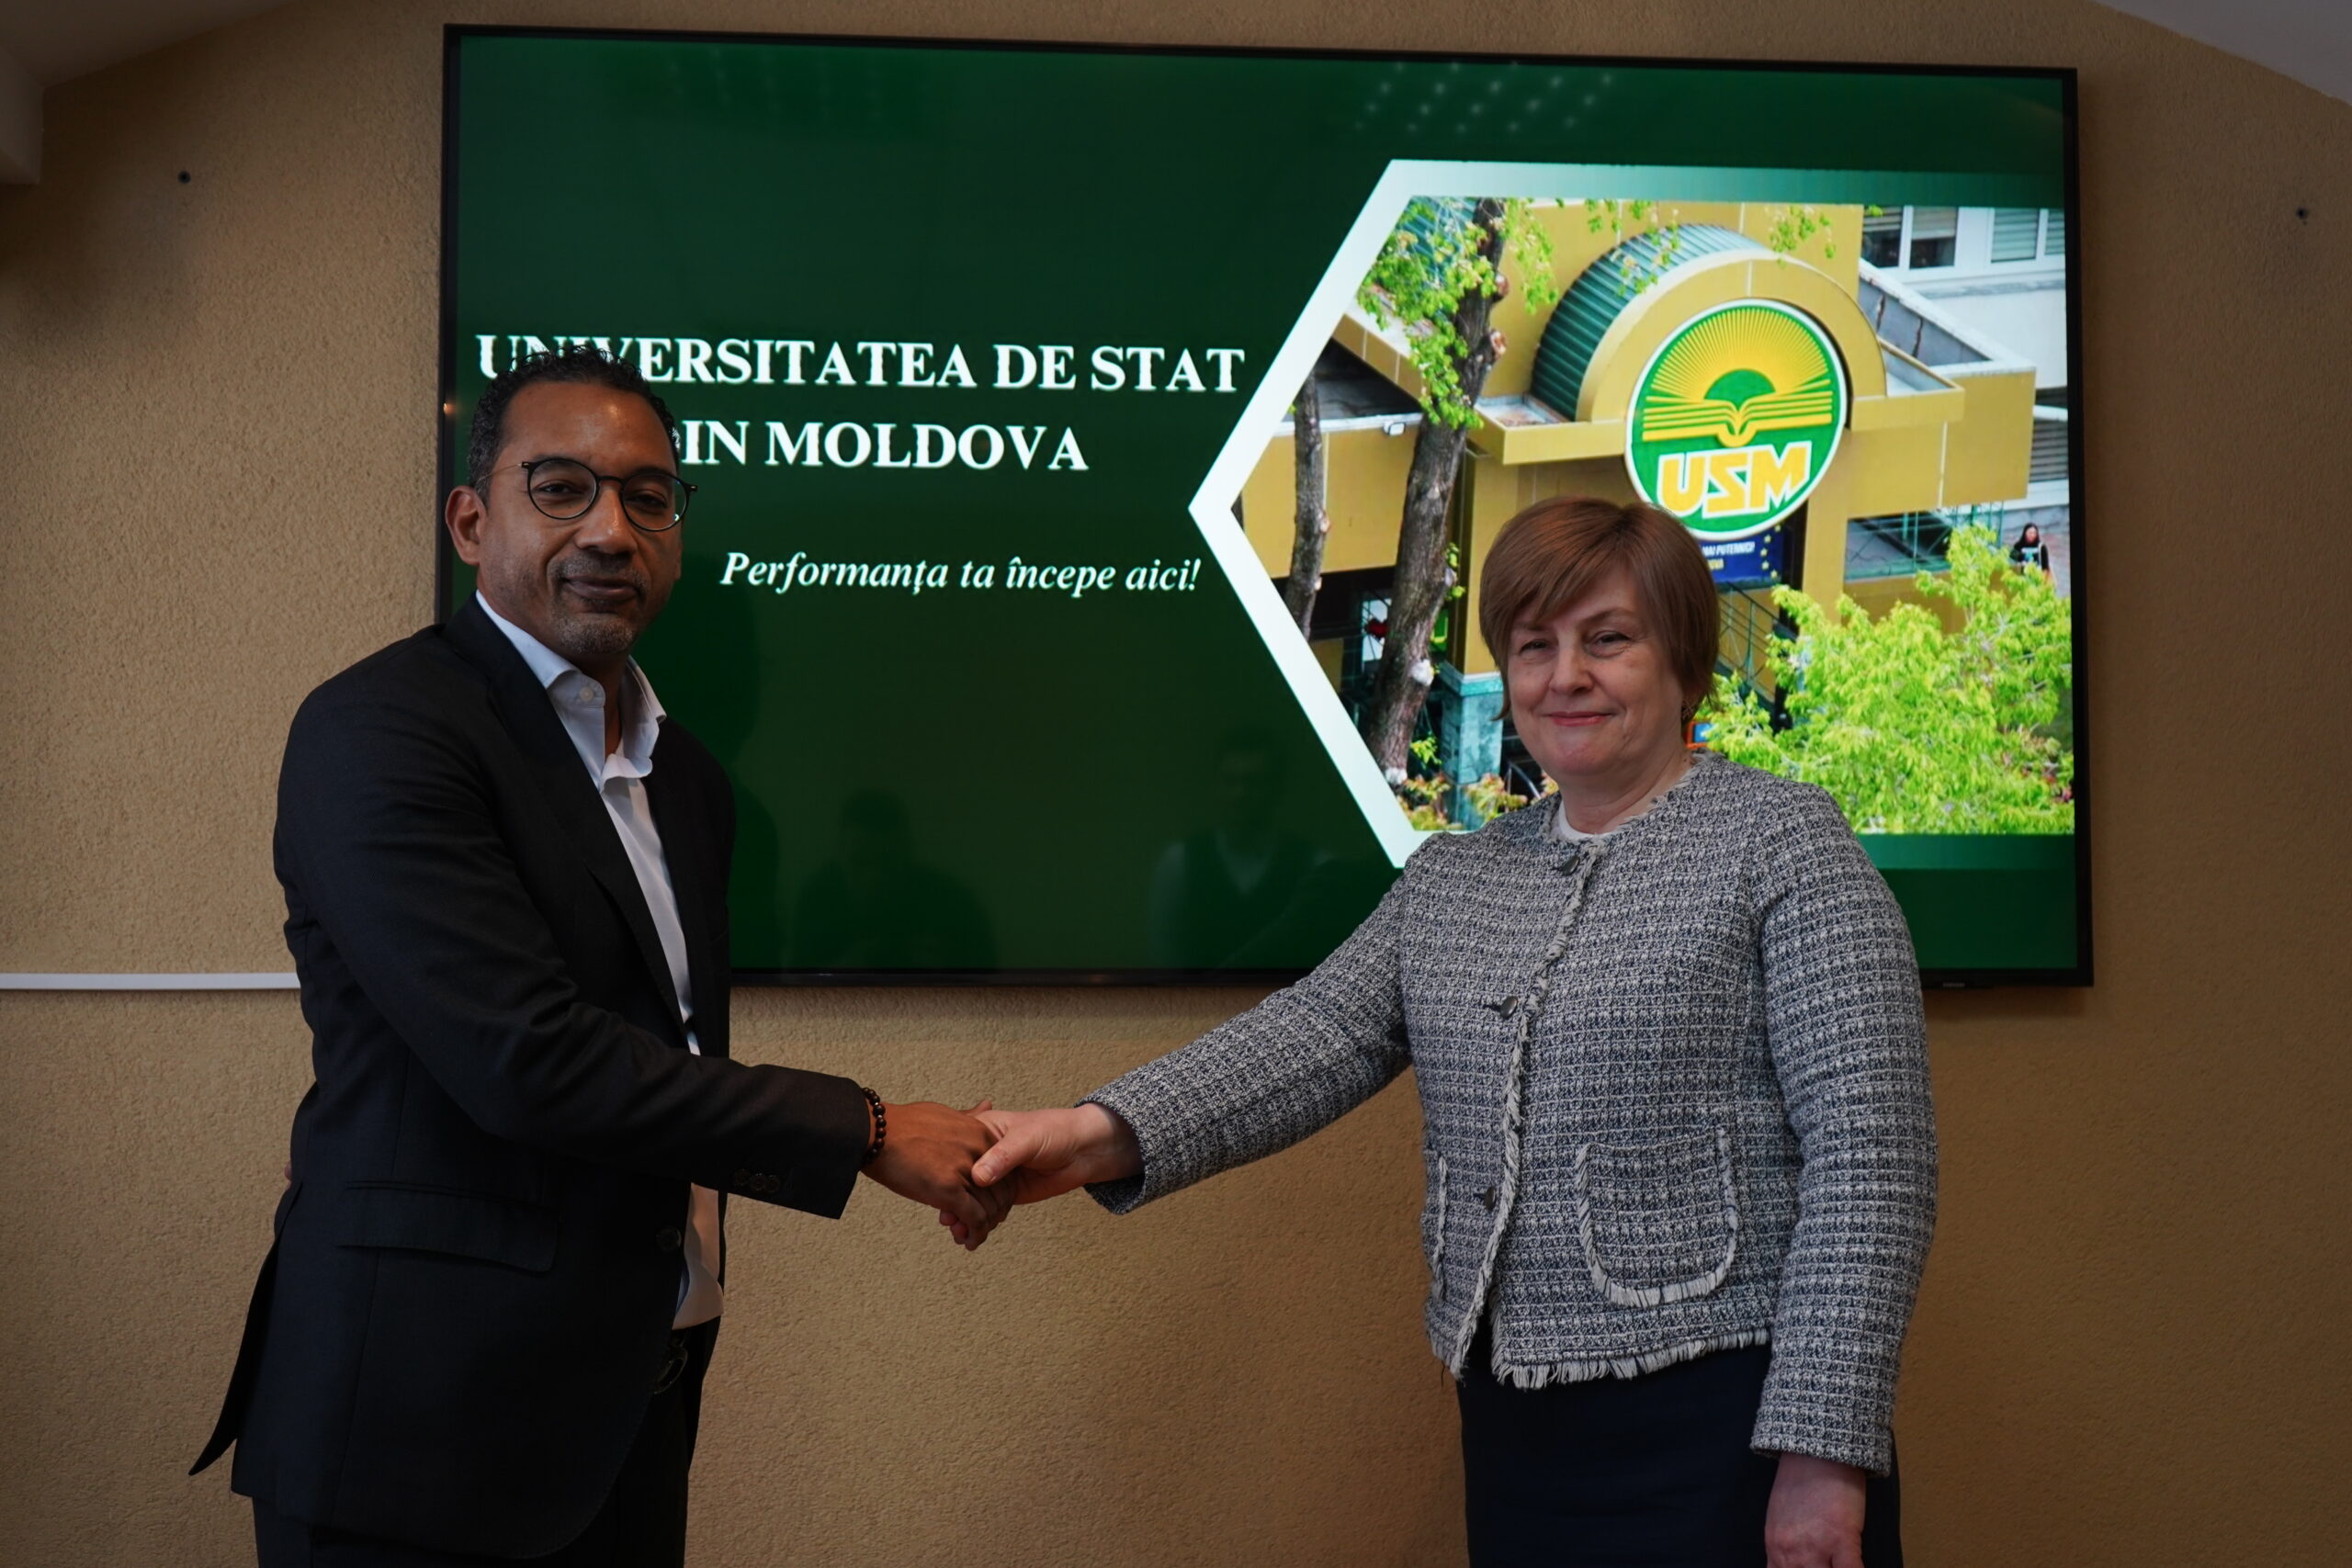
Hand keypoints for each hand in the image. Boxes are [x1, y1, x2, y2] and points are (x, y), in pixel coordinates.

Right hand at [860, 1100, 1011, 1248]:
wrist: (875, 1132)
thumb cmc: (905, 1124)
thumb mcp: (946, 1113)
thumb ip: (970, 1117)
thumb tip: (988, 1104)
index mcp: (981, 1132)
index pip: (1006, 1169)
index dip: (1003, 1191)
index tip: (994, 1204)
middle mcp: (979, 1150)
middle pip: (1001, 1190)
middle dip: (996, 1212)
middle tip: (986, 1225)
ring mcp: (964, 1170)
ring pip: (989, 1207)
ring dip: (985, 1228)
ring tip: (973, 1237)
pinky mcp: (948, 1190)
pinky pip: (973, 1218)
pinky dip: (975, 1234)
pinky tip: (969, 1241)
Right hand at [936, 1104, 1141, 1245]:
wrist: (1083, 1149)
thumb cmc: (1055, 1131)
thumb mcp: (1026, 1138)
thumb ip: (1003, 1156)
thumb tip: (978, 1177)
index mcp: (982, 1131)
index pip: (956, 1152)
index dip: (946, 1172)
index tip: (937, 1192)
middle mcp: (984, 1153)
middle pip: (959, 1179)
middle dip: (951, 1201)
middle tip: (947, 1219)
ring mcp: (994, 1175)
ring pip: (970, 1197)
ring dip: (962, 1215)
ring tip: (957, 1232)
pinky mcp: (1006, 1192)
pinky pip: (987, 1209)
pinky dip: (978, 1221)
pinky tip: (970, 1233)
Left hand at [1765, 1452, 1867, 1567]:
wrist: (1816, 1450)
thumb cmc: (1800, 1480)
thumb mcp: (1781, 1518)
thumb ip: (1787, 1546)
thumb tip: (1798, 1564)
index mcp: (1775, 1548)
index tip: (1813, 1567)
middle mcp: (1790, 1553)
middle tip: (1828, 1563)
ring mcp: (1815, 1547)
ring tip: (1841, 1563)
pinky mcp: (1841, 1538)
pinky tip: (1858, 1564)